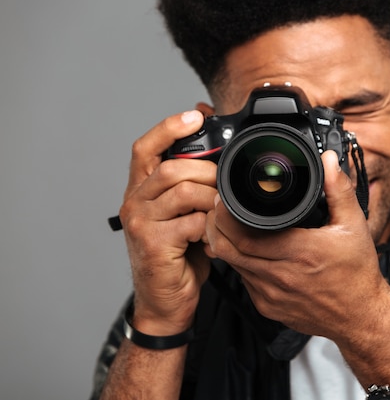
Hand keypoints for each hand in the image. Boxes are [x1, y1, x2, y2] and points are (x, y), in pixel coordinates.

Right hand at [118, 109, 215, 334]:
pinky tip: (215, 238)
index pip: (146, 147)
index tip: (196, 116)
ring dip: (213, 200)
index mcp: (140, 190)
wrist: (166, 302)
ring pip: (184, 190)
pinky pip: (192, 221)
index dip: (169, 127)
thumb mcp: (184, 215)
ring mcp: (141, 223)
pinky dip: (212, 227)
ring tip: (221, 215)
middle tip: (226, 188)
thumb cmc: (178, 256)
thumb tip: (217, 157)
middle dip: (209, 172)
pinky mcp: (153, 243)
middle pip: (173, 167)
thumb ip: (192, 188)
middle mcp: (135, 202)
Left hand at [205, 150, 386, 340]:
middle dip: (216, 226)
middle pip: (227, 249)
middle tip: (218, 209)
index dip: (225, 216)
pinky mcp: (268, 307)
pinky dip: (240, 263)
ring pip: (231, 265)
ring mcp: (270, 294)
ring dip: (225, 244)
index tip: (224, 200)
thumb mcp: (354, 225)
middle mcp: (280, 275)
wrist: (359, 316)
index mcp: (299, 252)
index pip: (243, 235)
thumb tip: (328, 162)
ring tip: (229, 226)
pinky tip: (248, 251)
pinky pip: (243, 281)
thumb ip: (339, 190)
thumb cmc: (357, 274)